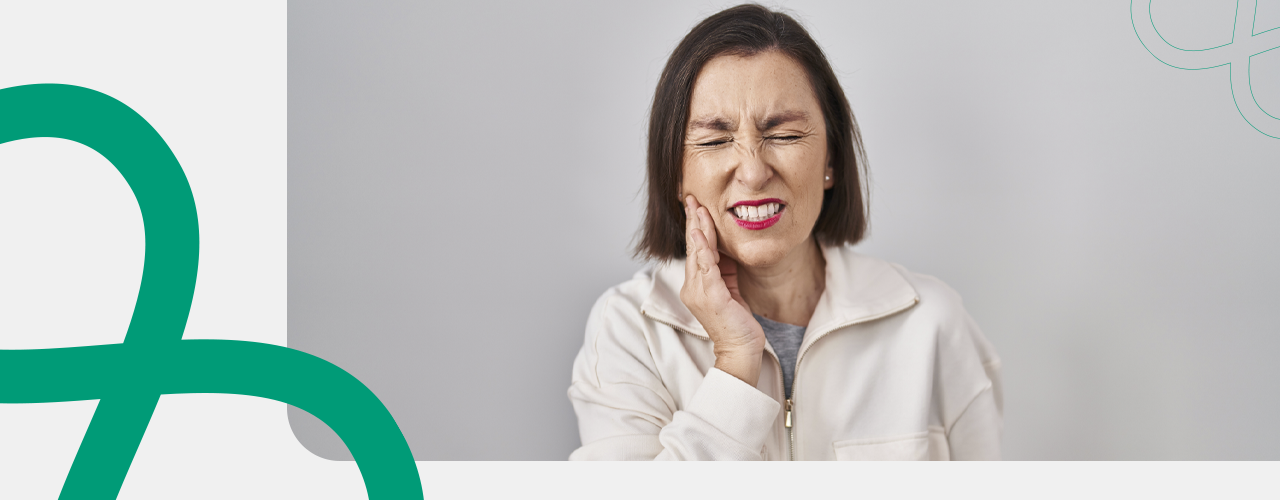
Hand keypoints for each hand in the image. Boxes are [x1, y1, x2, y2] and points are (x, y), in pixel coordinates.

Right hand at [679, 195, 765, 385]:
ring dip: (697, 228)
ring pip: (697, 253)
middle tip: (691, 198)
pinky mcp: (711, 296)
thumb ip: (725, 271)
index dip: (695, 228)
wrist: (740, 350)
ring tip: (697, 208)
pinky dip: (702, 248)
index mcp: (697, 286)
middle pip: (692, 248)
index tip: (696, 207)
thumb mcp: (730, 290)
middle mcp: (692, 287)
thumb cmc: (737, 324)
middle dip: (693, 221)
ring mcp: (699, 292)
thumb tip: (726, 251)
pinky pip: (705, 266)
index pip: (695, 251)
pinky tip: (700, 233)